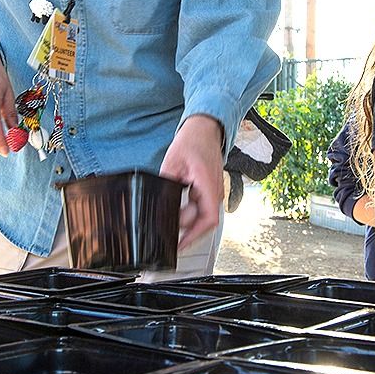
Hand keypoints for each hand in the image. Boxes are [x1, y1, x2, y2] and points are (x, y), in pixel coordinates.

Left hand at [159, 115, 223, 249]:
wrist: (205, 129)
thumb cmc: (192, 141)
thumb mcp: (172, 162)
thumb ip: (167, 185)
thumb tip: (159, 204)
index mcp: (208, 185)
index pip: (208, 219)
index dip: (194, 236)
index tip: (180, 244)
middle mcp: (215, 191)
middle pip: (203, 221)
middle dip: (186, 232)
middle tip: (168, 239)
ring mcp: (213, 192)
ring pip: (201, 215)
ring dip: (187, 222)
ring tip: (169, 228)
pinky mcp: (209, 190)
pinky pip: (201, 208)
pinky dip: (189, 214)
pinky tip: (176, 215)